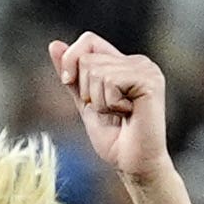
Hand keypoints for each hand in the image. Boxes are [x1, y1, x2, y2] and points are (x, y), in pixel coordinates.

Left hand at [48, 34, 169, 189]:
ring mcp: (146, 69)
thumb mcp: (84, 102)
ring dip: (99, 100)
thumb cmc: (113, 138)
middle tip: (108, 110)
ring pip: (97, 71)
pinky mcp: (150, 80)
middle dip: (86, 90)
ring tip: (119, 113)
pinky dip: (110, 103)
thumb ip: (72, 76)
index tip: (68, 82)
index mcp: (123, 63)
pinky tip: (128, 113)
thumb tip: (54, 44)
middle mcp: (137, 61)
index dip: (71, 59)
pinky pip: (111, 81)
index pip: (88, 41)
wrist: (132, 163)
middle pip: (87, 58)